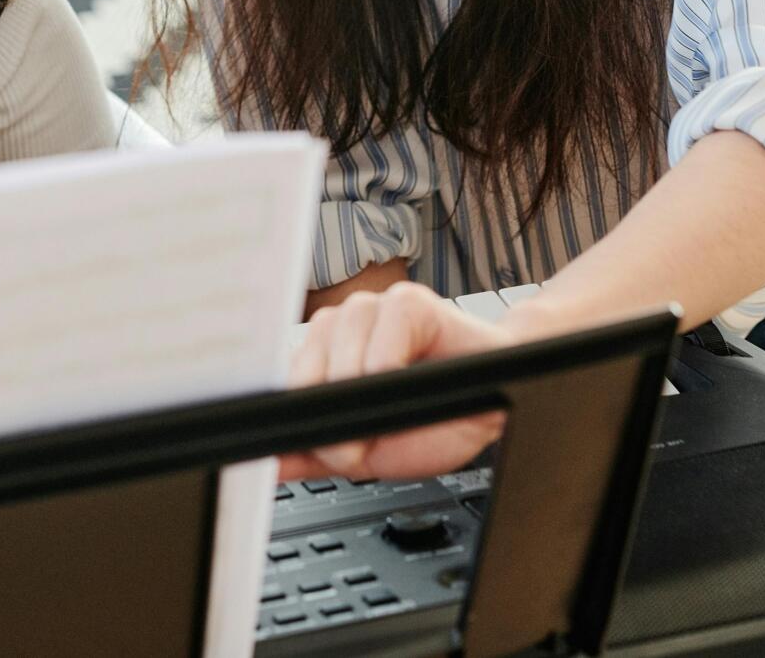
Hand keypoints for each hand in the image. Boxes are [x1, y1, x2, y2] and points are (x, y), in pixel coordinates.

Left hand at [277, 282, 511, 480]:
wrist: (496, 403)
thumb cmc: (435, 419)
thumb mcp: (367, 452)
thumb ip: (316, 451)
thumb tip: (268, 464)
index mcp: (324, 356)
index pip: (286, 383)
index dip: (293, 414)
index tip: (303, 437)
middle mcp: (341, 327)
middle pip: (308, 374)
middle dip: (331, 420)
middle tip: (358, 447)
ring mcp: (372, 309)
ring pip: (341, 355)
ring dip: (361, 397)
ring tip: (388, 417)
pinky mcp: (408, 301)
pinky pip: (382, 337)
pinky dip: (388, 365)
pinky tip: (404, 380)